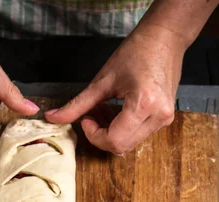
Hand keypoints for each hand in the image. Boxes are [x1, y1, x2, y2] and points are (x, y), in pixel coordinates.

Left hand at [45, 25, 184, 153]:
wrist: (165, 38)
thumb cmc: (137, 52)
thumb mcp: (103, 80)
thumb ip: (77, 104)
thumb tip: (52, 118)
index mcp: (144, 104)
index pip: (113, 140)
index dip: (94, 135)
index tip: (85, 119)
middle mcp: (158, 116)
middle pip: (121, 146)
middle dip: (100, 136)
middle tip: (92, 116)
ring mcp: (164, 119)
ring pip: (128, 144)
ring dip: (110, 134)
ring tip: (104, 111)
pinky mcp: (164, 119)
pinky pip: (137, 136)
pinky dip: (121, 130)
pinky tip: (116, 113)